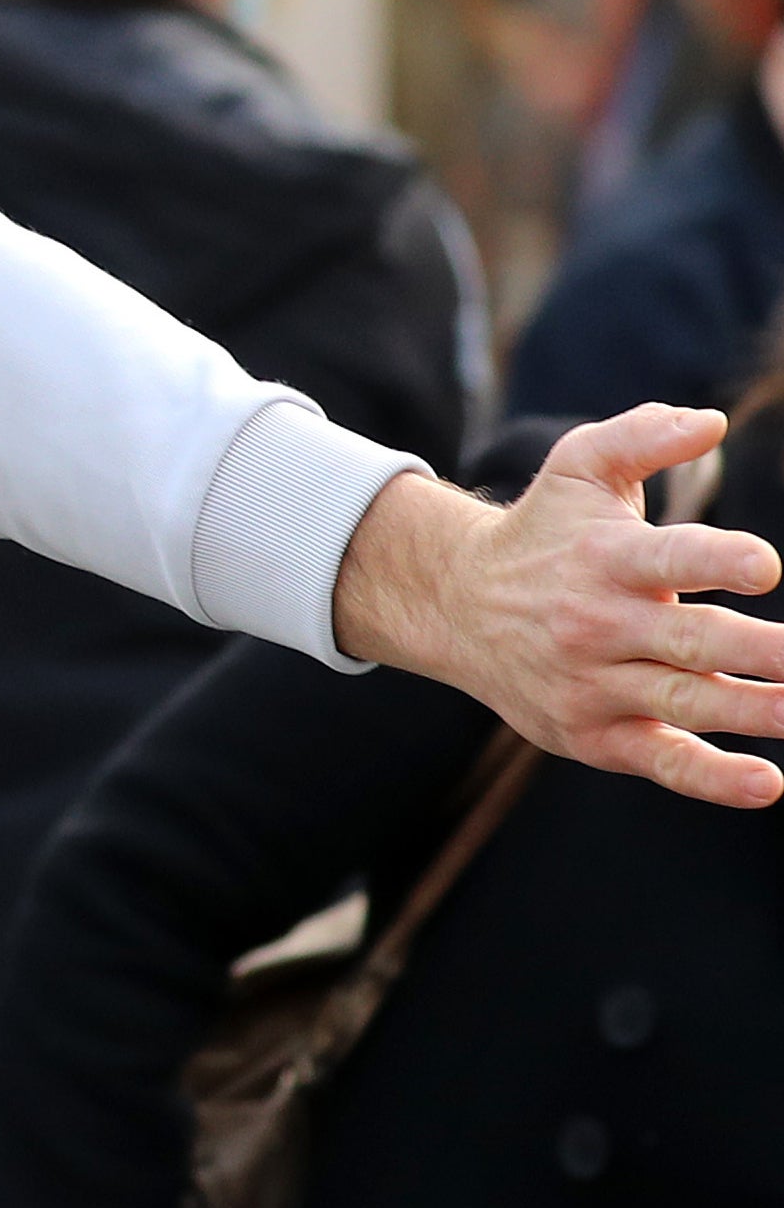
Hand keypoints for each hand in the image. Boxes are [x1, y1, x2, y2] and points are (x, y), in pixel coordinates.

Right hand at [331, 406, 783, 805]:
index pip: (668, 558)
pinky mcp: (594, 735)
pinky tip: (767, 783)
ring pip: (686, 702)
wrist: (454, 606)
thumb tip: (712, 423)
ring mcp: (594, 685)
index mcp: (605, 558)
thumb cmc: (543, 531)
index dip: (717, 561)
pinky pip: (661, 760)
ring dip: (756, 711)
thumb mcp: (579, 467)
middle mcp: (597, 624)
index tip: (765, 566)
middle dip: (762, 653)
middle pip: (692, 642)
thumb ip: (644, 437)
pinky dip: (712, 777)